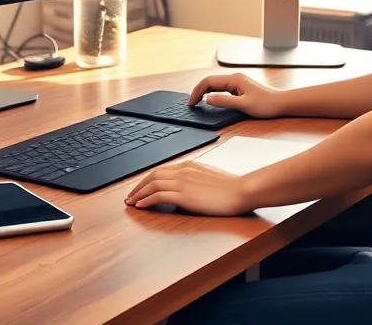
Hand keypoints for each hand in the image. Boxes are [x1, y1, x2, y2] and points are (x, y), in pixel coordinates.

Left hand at [125, 161, 253, 215]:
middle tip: (130, 196)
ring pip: (152, 184)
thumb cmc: (232, 188)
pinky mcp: (184, 195)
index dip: (148, 179)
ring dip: (139, 194)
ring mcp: (182, 182)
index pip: (162, 170)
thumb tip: (188, 189)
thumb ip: (197, 180)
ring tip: (131, 202)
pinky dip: (146, 200)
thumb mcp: (211, 178)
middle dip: (139, 186)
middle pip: (153, 175)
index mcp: (190, 166)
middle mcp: (183, 171)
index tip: (141, 188)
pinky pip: (158, 195)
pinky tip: (141, 206)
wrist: (241, 191)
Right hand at [188, 73, 283, 118]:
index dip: (197, 91)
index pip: (209, 81)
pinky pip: (222, 88)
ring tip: (197, 102)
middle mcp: (235, 78)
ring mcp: (237, 82)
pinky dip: (213, 93)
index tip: (191, 102)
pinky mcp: (240, 87)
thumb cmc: (266, 104)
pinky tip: (211, 100)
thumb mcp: (243, 105)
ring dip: (205, 91)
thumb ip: (224, 101)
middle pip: (210, 81)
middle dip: (198, 91)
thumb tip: (207, 98)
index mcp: (234, 79)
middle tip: (191, 103)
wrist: (281, 103)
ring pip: (215, 84)